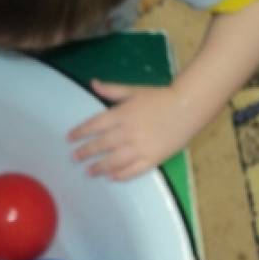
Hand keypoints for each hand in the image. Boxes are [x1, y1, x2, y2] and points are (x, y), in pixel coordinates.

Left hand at [68, 81, 196, 180]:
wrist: (189, 106)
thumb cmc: (161, 97)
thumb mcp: (134, 90)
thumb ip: (112, 90)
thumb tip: (93, 83)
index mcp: (121, 114)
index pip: (94, 125)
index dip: (80, 132)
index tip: (69, 138)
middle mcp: (127, 132)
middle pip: (101, 145)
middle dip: (85, 152)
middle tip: (74, 157)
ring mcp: (140, 147)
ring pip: (114, 161)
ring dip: (99, 167)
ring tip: (88, 172)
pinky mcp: (153, 158)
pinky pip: (133, 170)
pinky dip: (121, 175)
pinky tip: (111, 177)